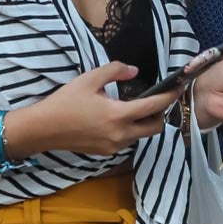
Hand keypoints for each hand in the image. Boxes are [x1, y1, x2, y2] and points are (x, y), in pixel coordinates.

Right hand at [14, 63, 177, 156]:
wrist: (44, 128)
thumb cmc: (66, 101)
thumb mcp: (90, 79)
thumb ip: (115, 71)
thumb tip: (134, 70)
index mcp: (118, 115)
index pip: (153, 107)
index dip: (169, 97)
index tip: (179, 87)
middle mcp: (121, 135)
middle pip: (154, 127)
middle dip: (161, 113)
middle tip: (159, 98)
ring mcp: (114, 147)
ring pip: (141, 135)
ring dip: (146, 122)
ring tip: (139, 106)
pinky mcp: (105, 152)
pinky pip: (127, 140)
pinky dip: (132, 129)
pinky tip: (121, 117)